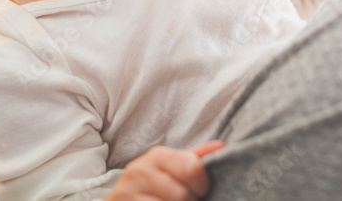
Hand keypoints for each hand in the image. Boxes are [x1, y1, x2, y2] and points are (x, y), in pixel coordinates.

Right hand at [106, 141, 224, 200]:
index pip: (192, 168)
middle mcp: (140, 171)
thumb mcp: (172, 167)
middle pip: (182, 195)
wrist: (122, 199)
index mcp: (157, 156)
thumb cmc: (153, 183)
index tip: (201, 190)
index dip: (203, 184)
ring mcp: (128, 193)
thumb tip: (220, 147)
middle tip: (186, 200)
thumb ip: (196, 158)